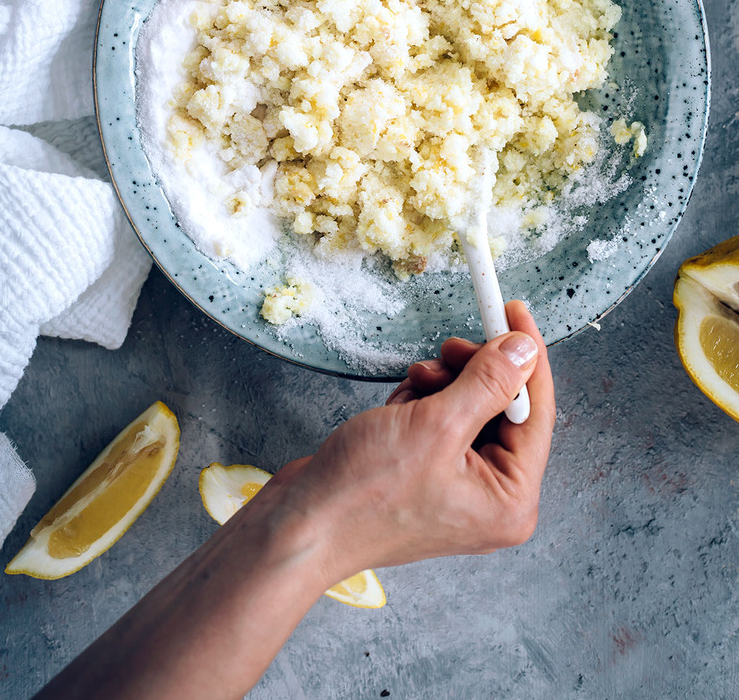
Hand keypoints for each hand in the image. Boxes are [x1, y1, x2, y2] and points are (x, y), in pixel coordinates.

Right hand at [262, 301, 554, 582]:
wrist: (300, 526)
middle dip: (473, 374)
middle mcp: (492, 499)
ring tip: (413, 387)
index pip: (535, 411)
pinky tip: (399, 408)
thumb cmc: (364, 494)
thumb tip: (524, 349)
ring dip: (442, 386)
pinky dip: (423, 404)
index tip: (516, 312)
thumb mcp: (436, 426)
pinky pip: (444, 421)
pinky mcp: (430, 475)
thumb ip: (488, 383)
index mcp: (511, 500)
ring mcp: (460, 488)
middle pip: (504, 408)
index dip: (526, 356)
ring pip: (471, 408)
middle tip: (447, 349)